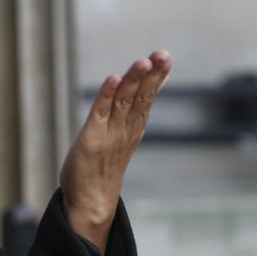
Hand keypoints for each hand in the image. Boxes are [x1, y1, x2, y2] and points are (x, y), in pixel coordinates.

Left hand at [59, 50, 171, 253]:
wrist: (90, 201)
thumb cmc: (103, 166)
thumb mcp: (120, 137)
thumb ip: (127, 115)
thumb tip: (137, 96)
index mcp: (133, 128)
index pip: (147, 98)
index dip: (156, 78)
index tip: (165, 58)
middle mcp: (125, 130)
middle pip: (141, 98)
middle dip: (152, 75)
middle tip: (163, 54)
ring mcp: (110, 134)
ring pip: (124, 102)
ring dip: (133, 81)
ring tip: (144, 62)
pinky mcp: (91, 139)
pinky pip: (100, 113)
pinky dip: (107, 95)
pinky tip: (114, 78)